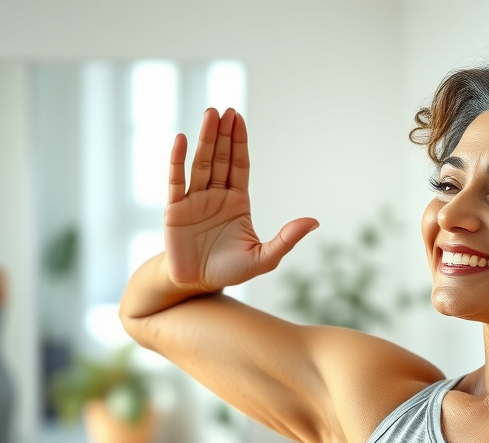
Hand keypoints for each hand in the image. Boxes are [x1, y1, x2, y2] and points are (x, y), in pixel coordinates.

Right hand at [162, 108, 317, 291]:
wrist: (197, 286)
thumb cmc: (229, 271)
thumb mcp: (263, 258)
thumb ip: (286, 239)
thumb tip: (314, 221)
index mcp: (237, 202)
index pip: (238, 165)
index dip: (238, 142)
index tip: (238, 118)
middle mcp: (215, 196)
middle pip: (219, 158)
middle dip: (221, 134)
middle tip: (224, 109)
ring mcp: (193, 200)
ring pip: (199, 164)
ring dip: (203, 139)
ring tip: (209, 114)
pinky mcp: (174, 210)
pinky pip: (176, 181)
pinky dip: (177, 161)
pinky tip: (181, 140)